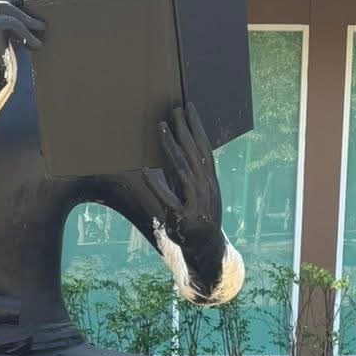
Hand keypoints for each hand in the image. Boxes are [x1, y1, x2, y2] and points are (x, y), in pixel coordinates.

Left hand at [142, 103, 222, 250]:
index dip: (197, 127)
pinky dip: (156, 185)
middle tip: (174, 110)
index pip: (204, 148)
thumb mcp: (195, 191)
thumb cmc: (197, 215)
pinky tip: (145, 171)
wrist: (206, 248)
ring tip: (161, 128)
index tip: (189, 107)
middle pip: (194, 154)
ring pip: (182, 170)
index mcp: (209, 180)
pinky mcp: (183, 218)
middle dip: (184, 130)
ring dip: (171, 147)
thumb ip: (184, 171)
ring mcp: (196, 202)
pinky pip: (168, 199)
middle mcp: (205, 188)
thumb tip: (171, 147)